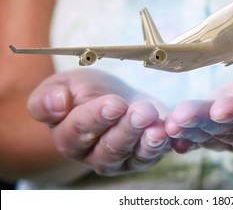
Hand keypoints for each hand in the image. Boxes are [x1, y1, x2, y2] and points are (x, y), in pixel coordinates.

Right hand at [28, 69, 169, 175]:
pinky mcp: (144, 157)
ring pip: (134, 156)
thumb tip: (56, 103)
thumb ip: (49, 97)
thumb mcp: (65, 85)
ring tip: (158, 127)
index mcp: (68, 137)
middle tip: (142, 112)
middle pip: (110, 148)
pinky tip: (170, 132)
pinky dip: (164, 146)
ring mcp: (122, 160)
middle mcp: (94, 155)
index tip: (114, 103)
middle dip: (127, 129)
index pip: (79, 131)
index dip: (96, 117)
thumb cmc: (87, 91)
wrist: (115, 97)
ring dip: (147, 141)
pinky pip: (154, 155)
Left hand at [165, 66, 232, 152]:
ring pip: (211, 133)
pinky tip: (171, 138)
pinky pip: (203, 140)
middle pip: (228, 125)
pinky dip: (187, 140)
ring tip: (170, 124)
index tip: (220, 109)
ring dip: (189, 130)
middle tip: (181, 116)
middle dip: (203, 120)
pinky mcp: (221, 137)